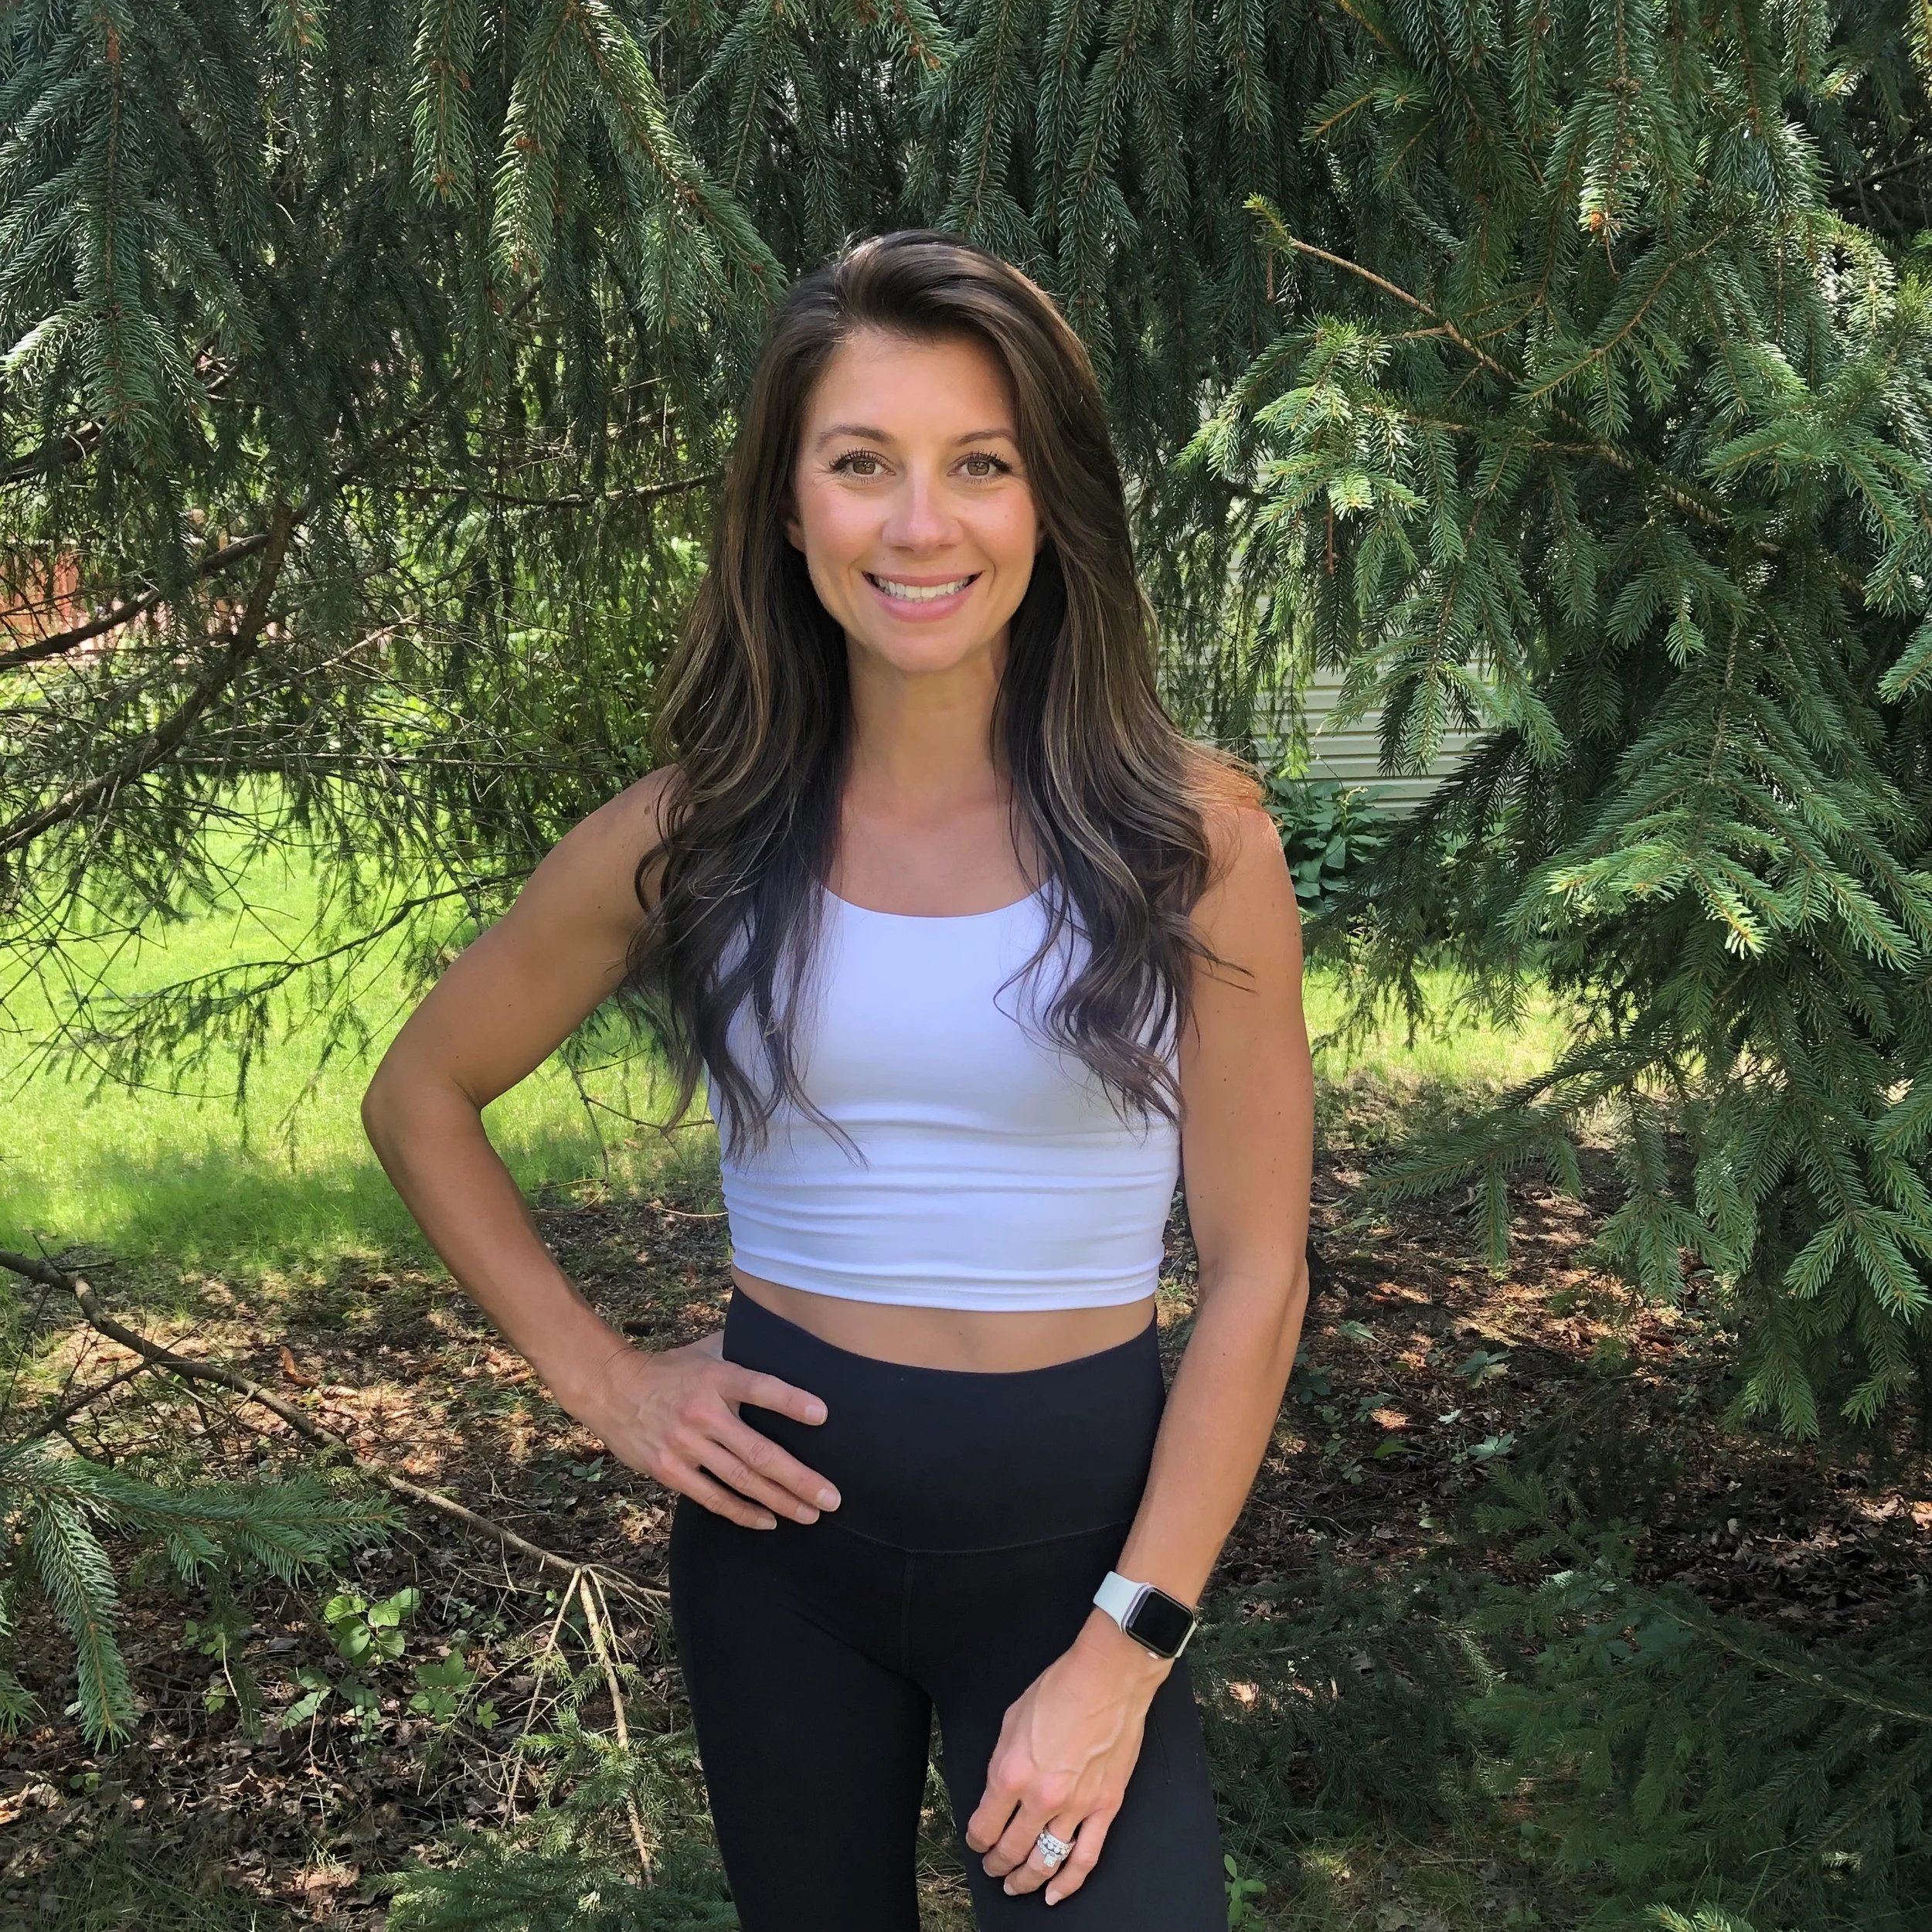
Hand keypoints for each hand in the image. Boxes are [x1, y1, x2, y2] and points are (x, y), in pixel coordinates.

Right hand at [568, 1331, 839, 1529]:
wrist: (611, 1389)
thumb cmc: (670, 1370)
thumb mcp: (705, 1351)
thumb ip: (743, 1349)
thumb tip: (787, 1338)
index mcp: (716, 1379)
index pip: (759, 1387)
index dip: (790, 1401)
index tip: (823, 1415)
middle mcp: (703, 1413)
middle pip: (758, 1452)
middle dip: (799, 1478)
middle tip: (831, 1498)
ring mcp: (685, 1445)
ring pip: (740, 1481)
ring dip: (779, 1501)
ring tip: (811, 1514)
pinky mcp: (669, 1470)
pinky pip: (711, 1498)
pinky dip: (741, 1512)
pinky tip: (768, 1522)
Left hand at [964, 1612, 1169, 1904]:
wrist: (1108, 1678)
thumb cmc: (1059, 1689)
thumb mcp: (1011, 1720)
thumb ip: (1002, 1762)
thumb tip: (998, 1790)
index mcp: (1010, 1773)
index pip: (984, 1826)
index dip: (976, 1840)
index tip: (976, 1841)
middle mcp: (1040, 1797)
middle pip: (1011, 1850)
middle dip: (996, 1865)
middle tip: (992, 1868)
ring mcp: (1075, 1806)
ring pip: (1045, 1861)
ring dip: (1026, 1879)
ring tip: (1016, 1885)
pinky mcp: (1105, 1807)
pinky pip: (1085, 1858)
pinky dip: (1068, 1883)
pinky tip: (1054, 1894)